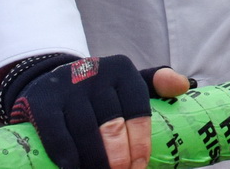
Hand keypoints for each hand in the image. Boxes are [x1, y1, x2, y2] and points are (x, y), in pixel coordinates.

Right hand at [5, 57, 188, 168]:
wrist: (47, 82)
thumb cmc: (98, 91)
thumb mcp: (126, 82)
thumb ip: (156, 84)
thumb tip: (185, 86)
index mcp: (123, 71)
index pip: (138, 110)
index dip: (141, 143)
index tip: (140, 167)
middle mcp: (96, 74)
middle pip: (113, 125)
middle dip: (120, 159)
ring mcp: (68, 87)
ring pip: (86, 132)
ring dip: (95, 162)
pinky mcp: (43, 101)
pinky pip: (57, 133)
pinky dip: (67, 156)